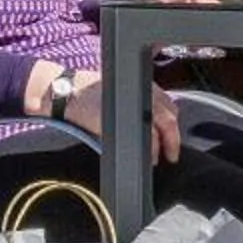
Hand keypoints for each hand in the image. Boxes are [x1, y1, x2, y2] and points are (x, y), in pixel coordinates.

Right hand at [60, 76, 180, 164]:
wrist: (68, 93)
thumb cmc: (91, 92)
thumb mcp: (121, 89)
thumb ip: (140, 100)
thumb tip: (155, 123)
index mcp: (142, 85)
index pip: (169, 106)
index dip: (173, 126)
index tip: (173, 138)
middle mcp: (140, 94)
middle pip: (167, 119)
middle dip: (173, 139)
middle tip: (172, 154)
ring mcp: (130, 108)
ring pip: (156, 130)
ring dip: (159, 147)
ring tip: (156, 157)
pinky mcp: (119, 122)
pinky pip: (139, 139)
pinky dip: (145, 150)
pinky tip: (143, 156)